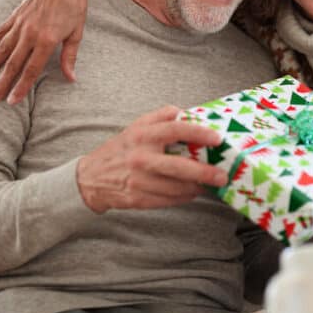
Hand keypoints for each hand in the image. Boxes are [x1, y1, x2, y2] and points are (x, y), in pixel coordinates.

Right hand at [0, 0, 89, 102]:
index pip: (31, 70)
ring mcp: (21, 23)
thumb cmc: (75, 4)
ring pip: (4, 48)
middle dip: (4, 82)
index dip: (21, 87)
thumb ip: (70, 56)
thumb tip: (70, 78)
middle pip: (14, 63)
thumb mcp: (77, 32)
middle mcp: (31, 33)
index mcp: (47, 40)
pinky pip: (2, 30)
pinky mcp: (17, 13)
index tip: (12, 100)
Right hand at [77, 105, 229, 212]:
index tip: (216, 139)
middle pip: (179, 166)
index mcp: (142, 135)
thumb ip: (160, 116)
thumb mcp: (136, 126)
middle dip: (205, 173)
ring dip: (197, 187)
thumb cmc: (119, 150)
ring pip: (177, 187)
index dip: (199, 134)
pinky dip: (184, 197)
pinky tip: (192, 192)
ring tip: (209, 185)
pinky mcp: (139, 199)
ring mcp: (139, 180)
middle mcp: (141, 158)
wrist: (90, 178)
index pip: (175, 130)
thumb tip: (186, 112)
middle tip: (222, 175)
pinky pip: (169, 200)